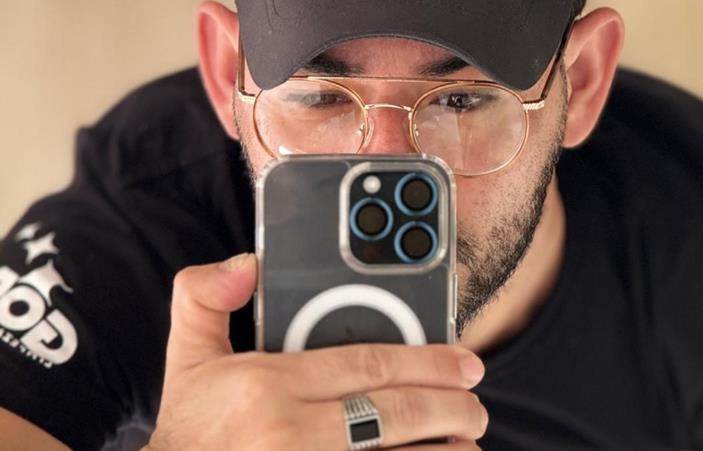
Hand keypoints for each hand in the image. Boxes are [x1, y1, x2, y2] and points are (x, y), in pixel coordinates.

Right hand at [144, 253, 487, 450]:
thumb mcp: (187, 357)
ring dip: (444, 450)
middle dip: (449, 407)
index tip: (462, 361)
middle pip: (392, 414)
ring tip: (467, 438)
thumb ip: (204, 297)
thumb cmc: (191, 428)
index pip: (366, 364)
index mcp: (267, 384)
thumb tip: (247, 264)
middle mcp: (290, 432)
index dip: (425, 360)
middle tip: (475, 402)